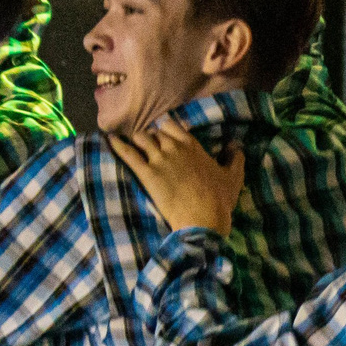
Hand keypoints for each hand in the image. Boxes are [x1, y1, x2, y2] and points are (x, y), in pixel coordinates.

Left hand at [109, 117, 245, 232]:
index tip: (164, 139)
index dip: (165, 131)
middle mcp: (174, 147)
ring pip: (141, 138)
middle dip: (151, 138)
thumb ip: (235, 158)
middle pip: (154, 132)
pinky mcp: (147, 174)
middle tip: (148, 147)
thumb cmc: (219, 200)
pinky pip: (128, 154)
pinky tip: (110, 140)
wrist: (203, 219)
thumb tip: (235, 145)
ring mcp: (159, 159)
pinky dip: (118, 146)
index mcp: (192, 145)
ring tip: (133, 146)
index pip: (172, 126)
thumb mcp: (233, 177)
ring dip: (137, 141)